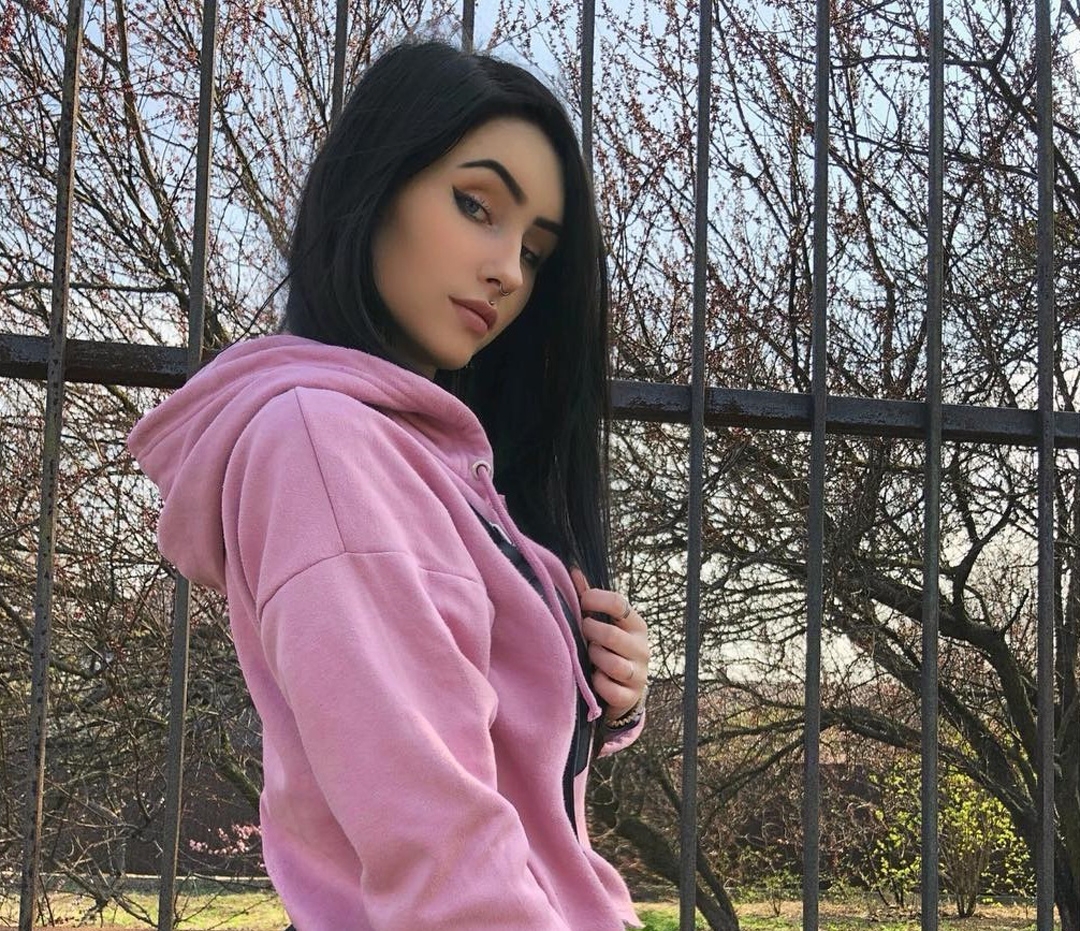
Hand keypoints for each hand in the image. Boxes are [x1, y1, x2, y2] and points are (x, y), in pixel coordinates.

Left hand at [569, 567, 649, 723]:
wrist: (625, 691)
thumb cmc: (610, 649)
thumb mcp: (605, 624)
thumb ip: (589, 598)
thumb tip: (573, 570)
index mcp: (636, 624)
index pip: (618, 603)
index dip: (594, 599)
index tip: (581, 604)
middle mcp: (642, 647)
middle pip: (610, 634)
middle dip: (590, 633)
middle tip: (583, 633)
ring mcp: (639, 673)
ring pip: (611, 663)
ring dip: (594, 659)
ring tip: (590, 656)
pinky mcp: (631, 696)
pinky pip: (609, 689)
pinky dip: (598, 684)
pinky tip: (594, 679)